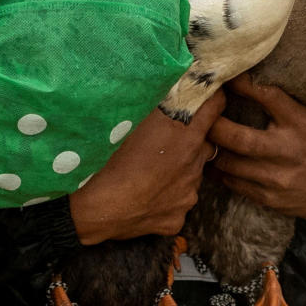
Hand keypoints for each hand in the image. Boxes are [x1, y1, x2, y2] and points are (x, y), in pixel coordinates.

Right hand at [69, 104, 218, 242]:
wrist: (89, 208)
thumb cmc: (104, 157)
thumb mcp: (128, 116)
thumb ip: (154, 101)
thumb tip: (166, 85)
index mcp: (185, 135)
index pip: (216, 106)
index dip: (209, 98)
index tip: (203, 96)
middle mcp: (193, 166)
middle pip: (203, 144)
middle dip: (188, 139)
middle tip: (163, 139)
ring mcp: (187, 195)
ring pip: (190, 175)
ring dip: (177, 169)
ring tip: (148, 170)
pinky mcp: (176, 219)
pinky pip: (177, 203)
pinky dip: (165, 197)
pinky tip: (144, 194)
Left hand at [208, 80, 305, 220]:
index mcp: (303, 122)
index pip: (268, 96)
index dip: (242, 83)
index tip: (224, 72)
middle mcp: (289, 151)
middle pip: (239, 138)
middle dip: (214, 124)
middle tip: (196, 111)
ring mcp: (279, 178)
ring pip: (232, 164)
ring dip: (210, 149)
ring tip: (195, 135)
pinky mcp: (271, 198)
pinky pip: (235, 184)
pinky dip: (218, 171)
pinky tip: (207, 159)